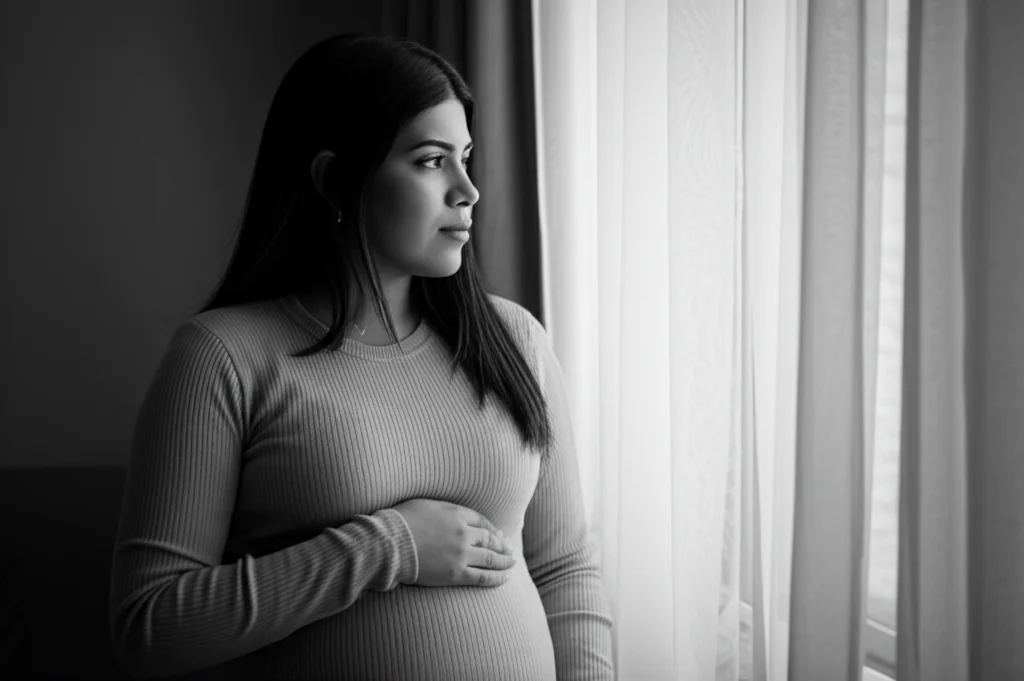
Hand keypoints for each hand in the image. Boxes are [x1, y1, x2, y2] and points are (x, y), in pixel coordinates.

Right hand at [393, 499, 515, 586]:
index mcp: (456, 514)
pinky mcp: (455, 574)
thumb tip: (458, 515)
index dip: (492, 528)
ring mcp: (461, 554)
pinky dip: (496, 577)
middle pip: (490, 539)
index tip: (498, 533)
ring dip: (504, 561)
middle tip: (509, 549)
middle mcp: (463, 533)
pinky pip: (482, 577)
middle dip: (502, 544)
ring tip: (512, 563)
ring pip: (491, 558)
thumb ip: (446, 509)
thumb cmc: (402, 521)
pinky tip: (505, 577)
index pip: (482, 521)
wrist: (390, 544)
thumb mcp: (427, 504)